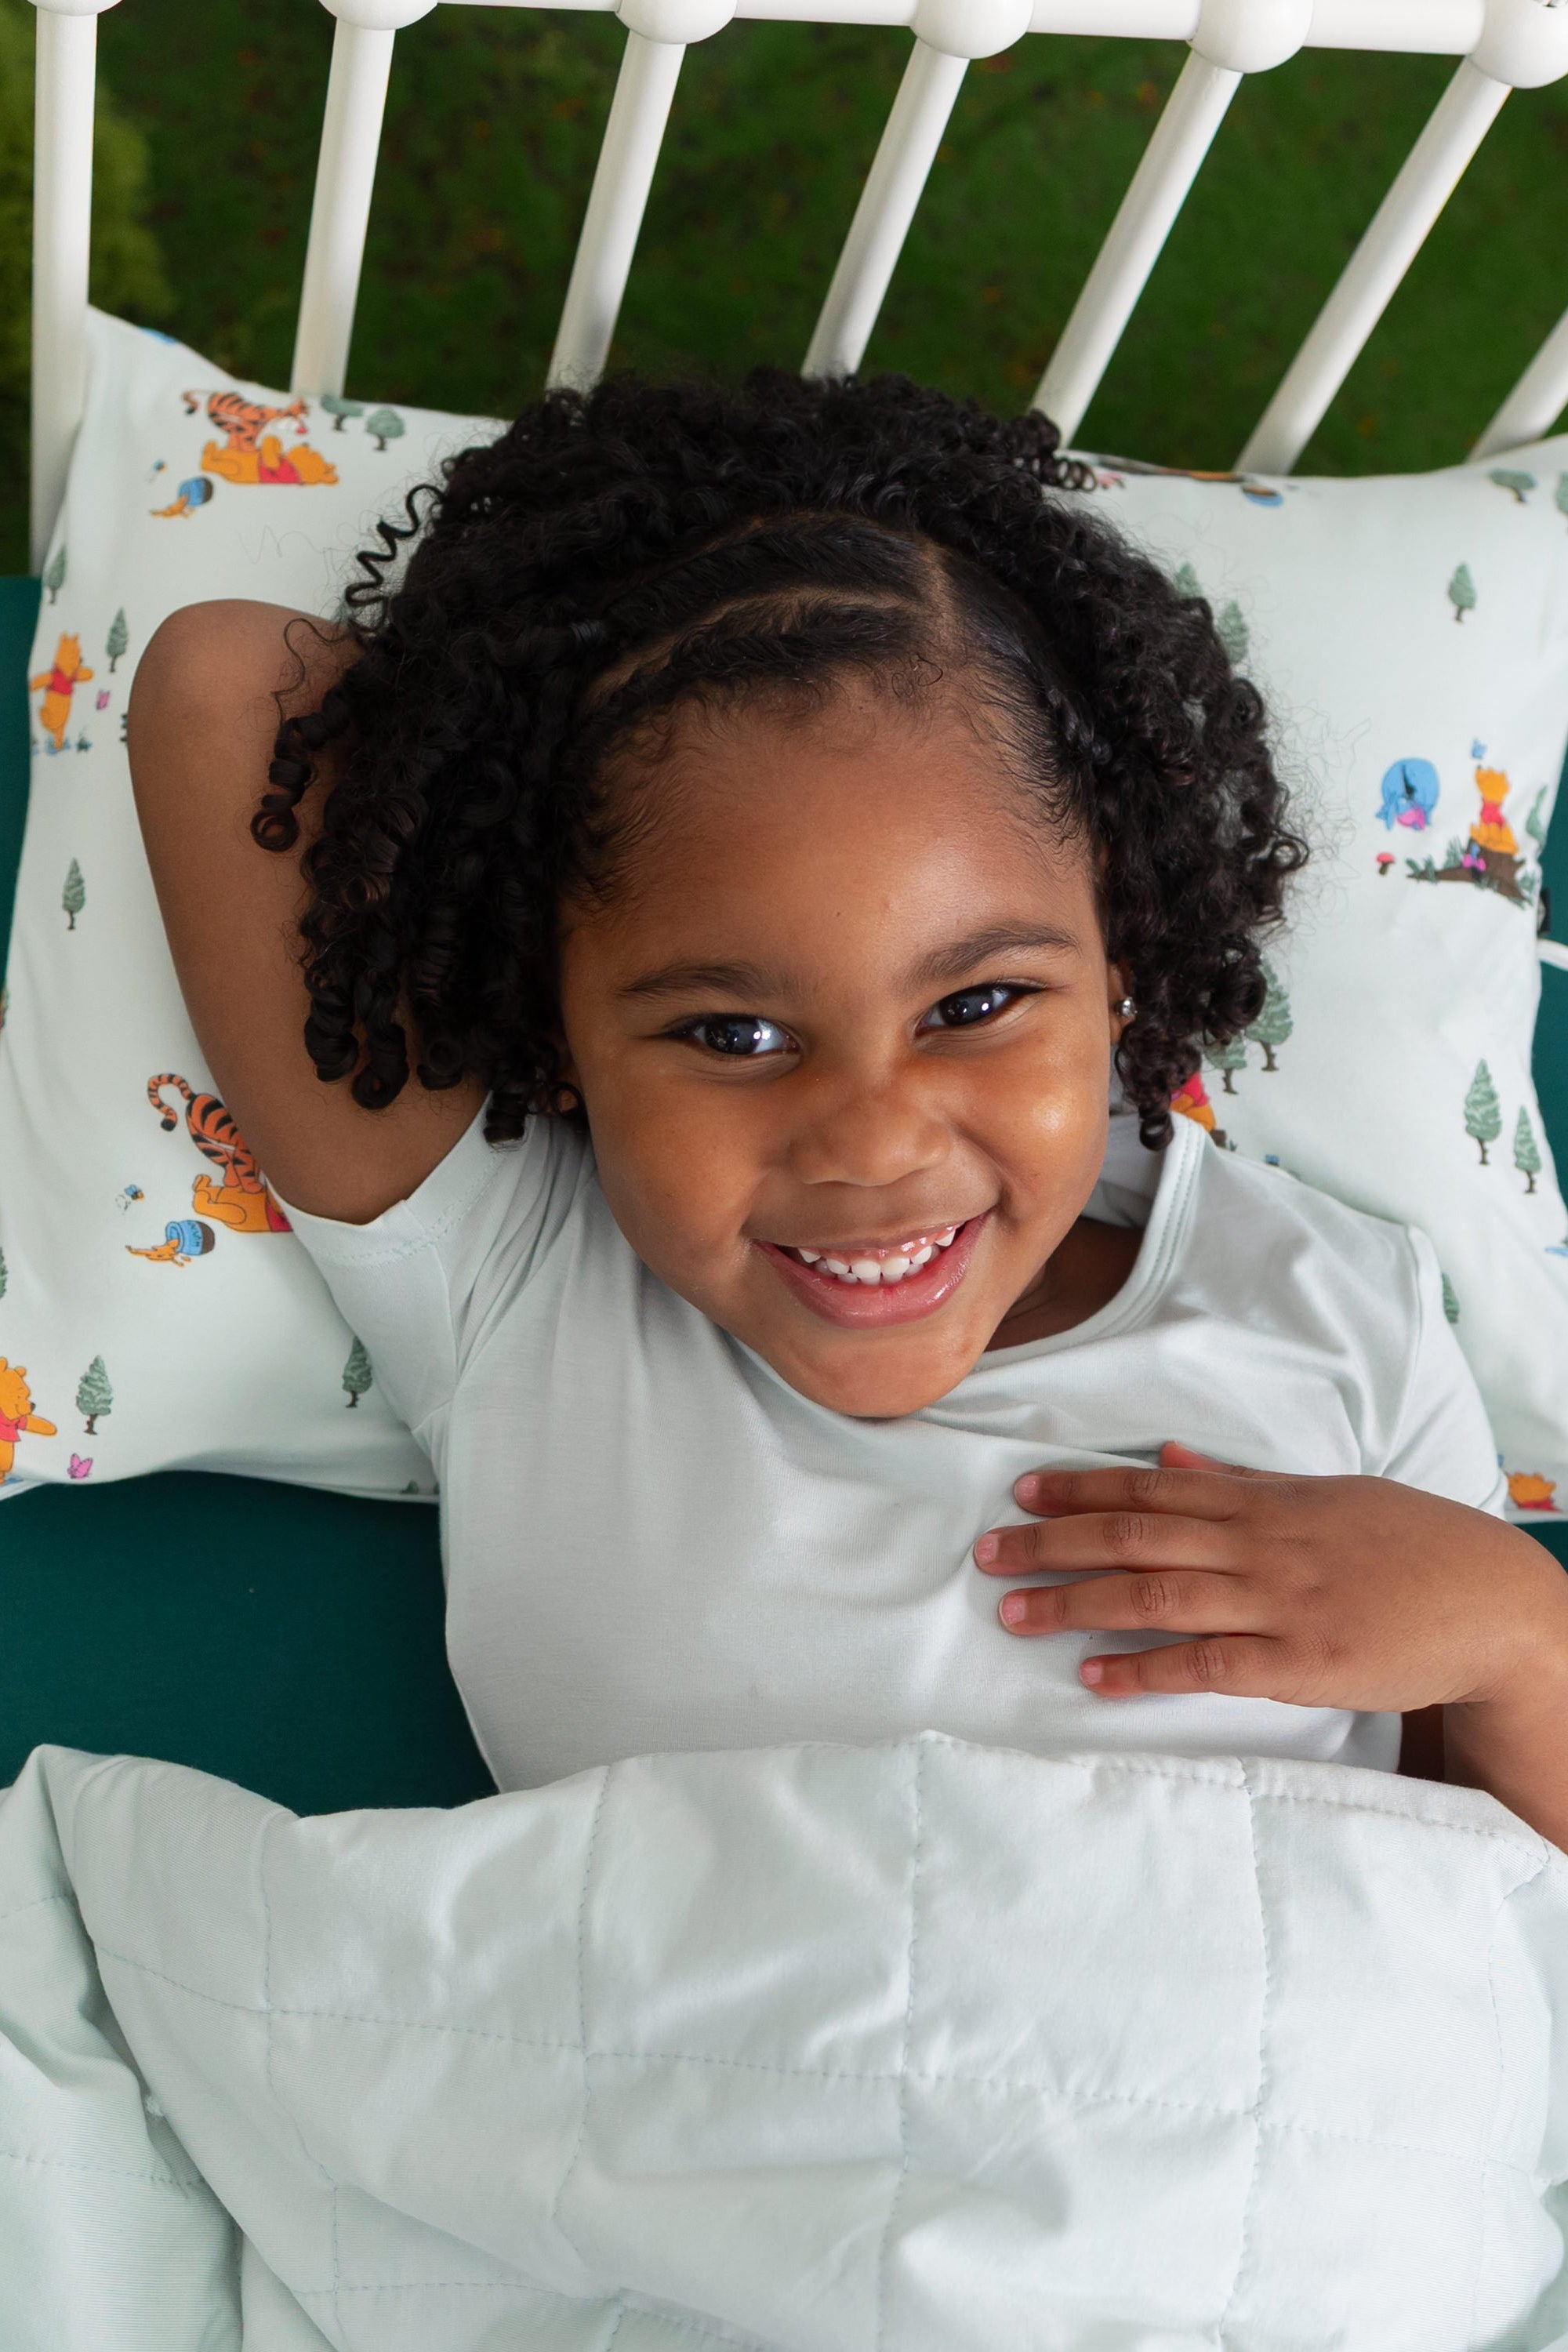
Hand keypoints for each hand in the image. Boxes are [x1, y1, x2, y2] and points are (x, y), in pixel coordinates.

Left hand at [973, 1442, 1567, 1713]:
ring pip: (1157, 1596)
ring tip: (1015, 1614)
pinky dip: (1144, 1670)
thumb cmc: (1407, 1547)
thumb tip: (1168, 1458)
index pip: (1151, 1488)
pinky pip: (1206, 1666)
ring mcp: (1278, 1605)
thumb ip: (1241, 1482)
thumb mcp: (1324, 1496)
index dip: (1080, 1487)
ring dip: (1076, 1603)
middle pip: (1136, 1536)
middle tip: (988, 1553)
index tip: (1021, 1491)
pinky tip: (1094, 1677)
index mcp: (1264, 1501)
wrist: (1491, 1604)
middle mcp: (1260, 1545)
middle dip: (1054, 1542)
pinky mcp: (1299, 1665)